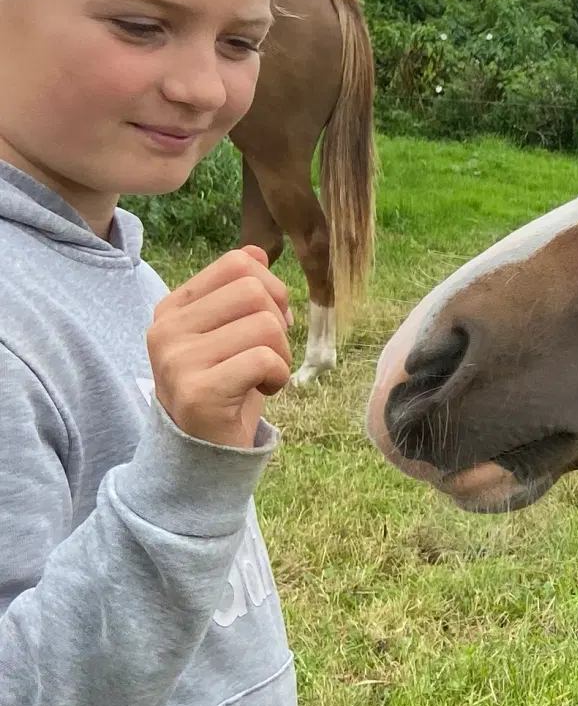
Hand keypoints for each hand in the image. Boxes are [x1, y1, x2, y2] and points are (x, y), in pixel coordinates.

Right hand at [148, 246, 292, 447]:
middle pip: (253, 289)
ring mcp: (178, 360)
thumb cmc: (225, 388)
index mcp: (173, 308)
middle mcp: (167, 329)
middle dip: (278, 322)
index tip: (266, 324)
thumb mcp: (230, 334)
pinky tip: (264, 392)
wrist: (202, 453)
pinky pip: (265, 359)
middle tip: (269, 355)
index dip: (270, 289)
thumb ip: (238, 294)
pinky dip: (279, 376)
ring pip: (264, 324)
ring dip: (281, 354)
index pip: (236, 263)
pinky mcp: (199, 391)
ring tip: (263, 376)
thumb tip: (256, 252)